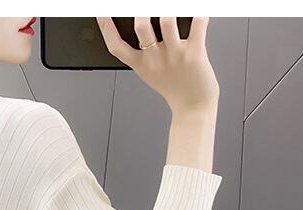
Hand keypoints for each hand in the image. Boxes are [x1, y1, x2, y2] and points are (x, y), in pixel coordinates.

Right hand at [96, 17, 219, 114]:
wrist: (193, 106)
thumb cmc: (174, 87)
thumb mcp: (150, 73)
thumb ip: (142, 53)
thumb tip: (141, 25)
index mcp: (141, 64)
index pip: (116, 46)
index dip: (106, 27)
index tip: (101, 11)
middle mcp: (155, 58)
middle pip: (141, 26)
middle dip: (142, 10)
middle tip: (147, 6)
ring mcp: (174, 55)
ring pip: (167, 20)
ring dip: (169, 9)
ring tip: (172, 8)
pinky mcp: (195, 52)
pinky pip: (198, 24)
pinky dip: (200, 13)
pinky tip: (199, 10)